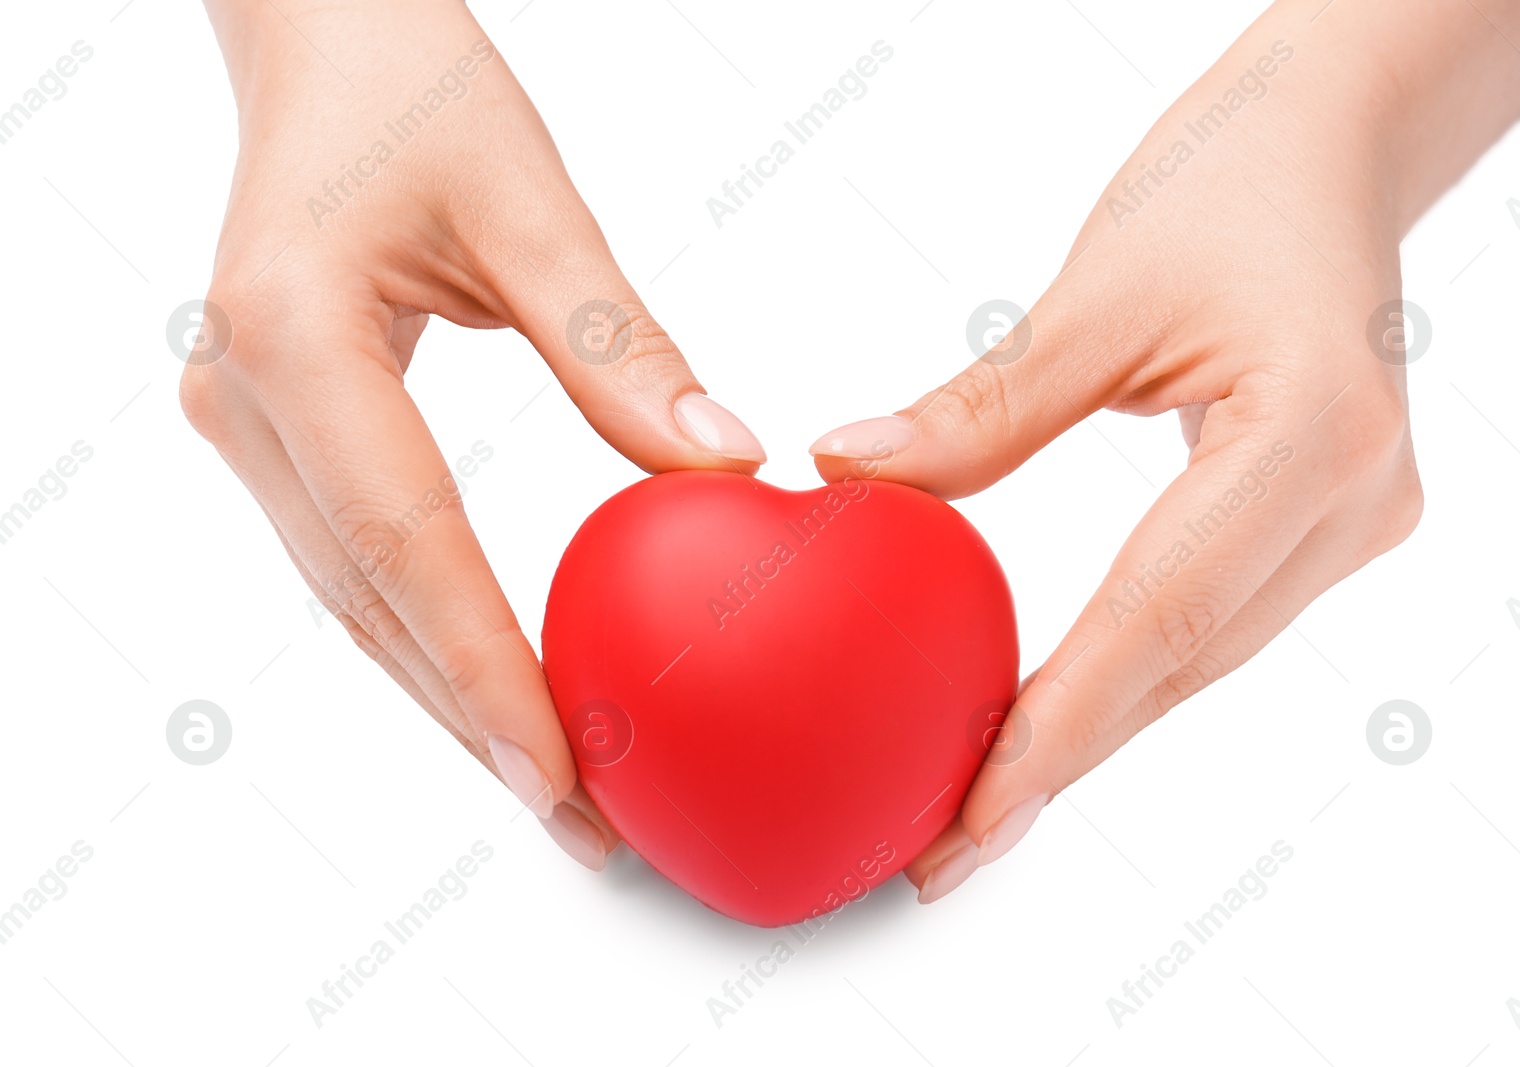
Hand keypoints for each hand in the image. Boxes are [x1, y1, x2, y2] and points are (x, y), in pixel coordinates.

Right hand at [183, 0, 764, 867]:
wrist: (320, 39)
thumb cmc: (413, 85)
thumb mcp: (529, 200)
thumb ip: (619, 345)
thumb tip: (722, 468)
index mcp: (294, 337)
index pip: (406, 542)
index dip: (483, 670)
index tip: (560, 771)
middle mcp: (245, 398)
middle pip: (372, 603)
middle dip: (476, 721)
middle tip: (583, 820)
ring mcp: (244, 421)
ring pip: (357, 599)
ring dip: (450, 696)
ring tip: (552, 785)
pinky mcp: (274, 428)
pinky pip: (358, 558)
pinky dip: (431, 631)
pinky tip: (499, 683)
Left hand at [808, 0, 1519, 901]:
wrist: (1330, 148)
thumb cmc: (1228, 185)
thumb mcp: (1096, 291)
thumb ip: (984, 408)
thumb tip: (848, 471)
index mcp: (1312, 440)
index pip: (1160, 619)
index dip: (1057, 734)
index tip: (969, 822)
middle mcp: (1356, 503)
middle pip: (1180, 666)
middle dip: (1058, 766)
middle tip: (943, 852)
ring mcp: (1358, 520)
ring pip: (1199, 659)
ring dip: (1090, 731)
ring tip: (977, 804)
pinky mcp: (1330, 522)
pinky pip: (1210, 620)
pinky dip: (1124, 670)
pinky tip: (1049, 712)